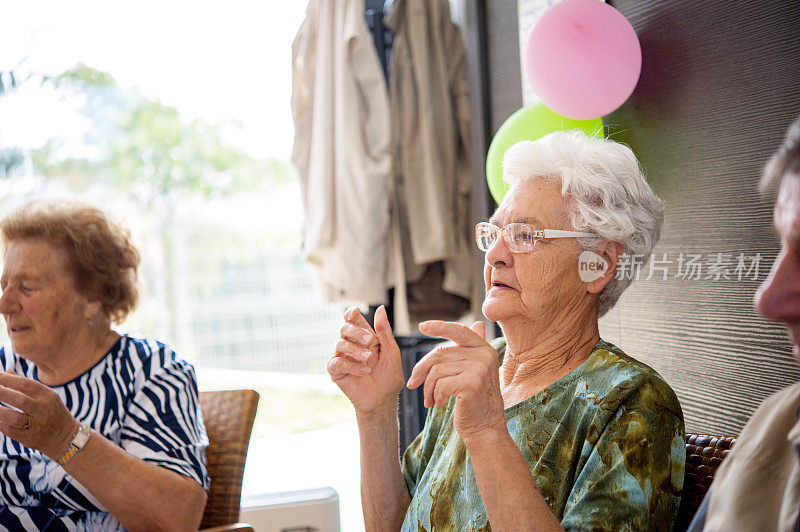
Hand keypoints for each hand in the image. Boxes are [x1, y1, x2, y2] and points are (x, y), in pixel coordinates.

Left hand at [0, 371, 79, 459]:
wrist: (64, 436)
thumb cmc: (51, 411)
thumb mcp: (45, 395)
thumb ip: (26, 384)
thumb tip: (6, 372)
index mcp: (48, 396)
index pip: (26, 384)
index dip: (9, 380)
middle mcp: (43, 410)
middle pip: (20, 400)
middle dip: (2, 393)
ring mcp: (37, 425)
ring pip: (15, 418)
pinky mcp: (28, 438)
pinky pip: (10, 430)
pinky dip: (1, 423)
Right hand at [327, 305, 403, 415]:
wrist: (384, 399)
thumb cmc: (388, 376)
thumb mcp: (391, 351)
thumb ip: (384, 331)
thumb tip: (381, 308)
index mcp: (363, 337)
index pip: (352, 320)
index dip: (351, 313)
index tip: (355, 312)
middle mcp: (350, 345)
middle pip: (344, 328)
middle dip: (357, 332)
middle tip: (371, 341)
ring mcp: (342, 358)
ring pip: (339, 343)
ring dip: (356, 350)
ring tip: (369, 360)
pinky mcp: (336, 372)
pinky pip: (336, 362)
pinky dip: (350, 365)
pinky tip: (364, 371)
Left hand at [407, 321, 505, 440]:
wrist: (485, 427)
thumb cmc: (475, 400)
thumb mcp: (476, 370)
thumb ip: (473, 348)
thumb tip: (478, 323)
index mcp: (485, 349)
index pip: (458, 330)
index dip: (439, 326)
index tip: (422, 326)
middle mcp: (484, 355)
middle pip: (440, 353)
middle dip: (421, 370)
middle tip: (413, 383)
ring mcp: (480, 369)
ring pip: (436, 370)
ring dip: (427, 387)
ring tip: (429, 399)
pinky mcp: (472, 383)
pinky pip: (440, 383)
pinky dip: (435, 395)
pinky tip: (439, 403)